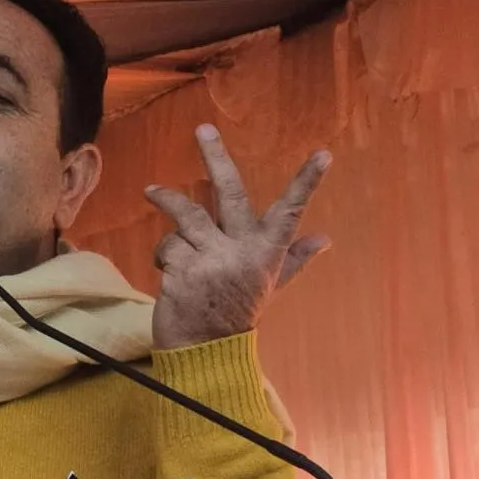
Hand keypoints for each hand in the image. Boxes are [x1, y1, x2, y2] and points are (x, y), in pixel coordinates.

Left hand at [146, 124, 331, 350]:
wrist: (204, 350)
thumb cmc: (236, 313)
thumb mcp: (269, 285)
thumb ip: (294, 259)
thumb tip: (326, 239)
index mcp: (266, 252)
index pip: (290, 211)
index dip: (307, 183)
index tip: (323, 155)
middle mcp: (241, 252)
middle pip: (227, 194)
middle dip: (216, 157)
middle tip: (203, 129)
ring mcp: (210, 260)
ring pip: (185, 216)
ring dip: (167, 200)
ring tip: (153, 191)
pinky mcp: (181, 271)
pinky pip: (168, 245)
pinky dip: (165, 254)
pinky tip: (171, 271)